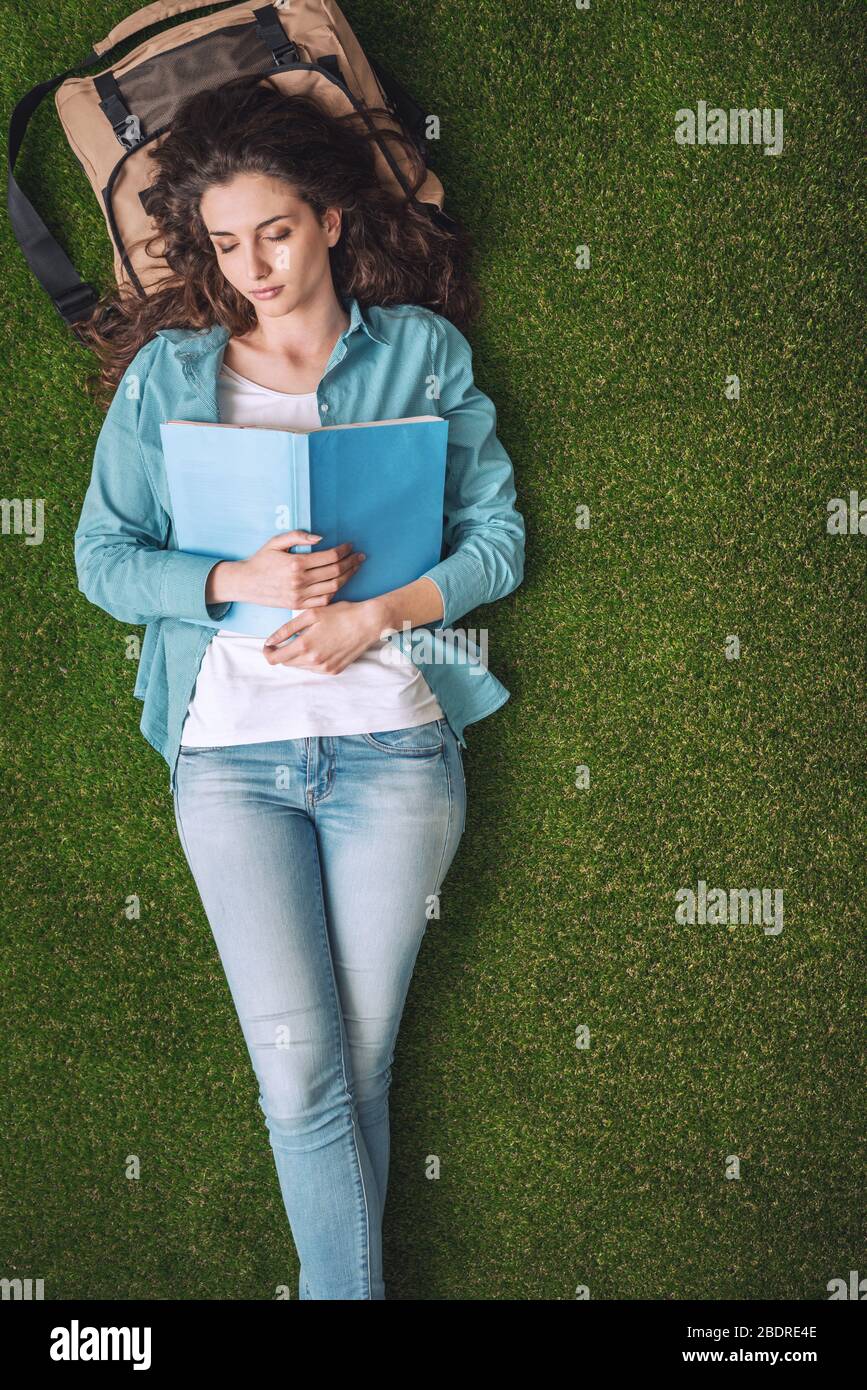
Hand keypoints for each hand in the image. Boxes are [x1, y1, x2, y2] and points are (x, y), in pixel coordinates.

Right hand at [208, 531, 364, 607]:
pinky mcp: (298, 605)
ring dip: (348, 577)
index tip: (350, 546)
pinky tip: (341, 583)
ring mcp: (300, 595)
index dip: (343, 551)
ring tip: (355, 568)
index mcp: (296, 563)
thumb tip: (320, 538)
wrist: (246, 583)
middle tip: (360, 556)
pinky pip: (324, 600)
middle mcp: (300, 581)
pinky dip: (336, 592)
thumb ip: (297, 536)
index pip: (329, 557)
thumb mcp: (276, 542)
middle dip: (351, 562)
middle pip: (335, 572)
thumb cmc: (261, 560)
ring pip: (333, 587)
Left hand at [262, 598, 388, 673]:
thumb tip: (270, 641)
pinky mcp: (334, 670)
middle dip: (283, 652)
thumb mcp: (311, 615)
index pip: (276, 659)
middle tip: (287, 639)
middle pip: (287, 663)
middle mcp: (314, 661)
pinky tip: (321, 645)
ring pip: (301, 667)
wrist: (368, 623)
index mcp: (305, 646)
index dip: (268, 653)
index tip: (269, 645)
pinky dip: (312, 660)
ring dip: (298, 656)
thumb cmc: (340, 614)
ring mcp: (325, 668)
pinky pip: (314, 669)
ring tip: (308, 639)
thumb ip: (287, 629)